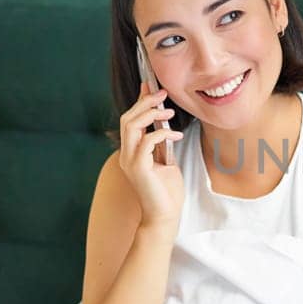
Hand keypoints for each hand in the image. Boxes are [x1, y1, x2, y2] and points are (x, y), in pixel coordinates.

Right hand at [118, 81, 185, 227]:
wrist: (165, 216)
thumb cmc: (167, 191)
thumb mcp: (165, 160)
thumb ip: (160, 143)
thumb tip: (164, 122)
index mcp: (130, 152)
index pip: (129, 120)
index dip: (139, 101)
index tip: (150, 87)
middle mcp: (126, 155)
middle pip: (127, 119)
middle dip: (145, 103)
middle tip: (163, 95)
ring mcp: (130, 161)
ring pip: (131, 126)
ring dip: (150, 114)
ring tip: (168, 112)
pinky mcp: (138, 169)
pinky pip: (146, 142)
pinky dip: (161, 134)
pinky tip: (176, 135)